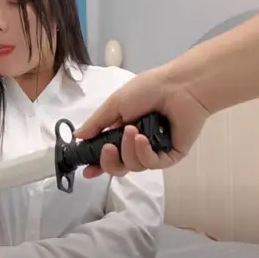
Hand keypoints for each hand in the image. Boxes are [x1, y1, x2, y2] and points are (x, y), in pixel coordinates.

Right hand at [73, 62, 210, 177]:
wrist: (180, 86)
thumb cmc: (149, 89)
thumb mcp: (115, 104)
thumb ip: (96, 123)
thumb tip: (78, 135)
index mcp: (123, 131)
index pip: (108, 154)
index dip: (97, 164)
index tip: (87, 170)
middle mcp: (138, 144)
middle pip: (119, 167)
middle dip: (109, 161)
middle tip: (108, 148)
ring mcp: (155, 150)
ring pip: (134, 166)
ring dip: (129, 150)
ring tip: (133, 131)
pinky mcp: (170, 155)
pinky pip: (151, 164)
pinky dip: (144, 153)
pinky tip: (143, 139)